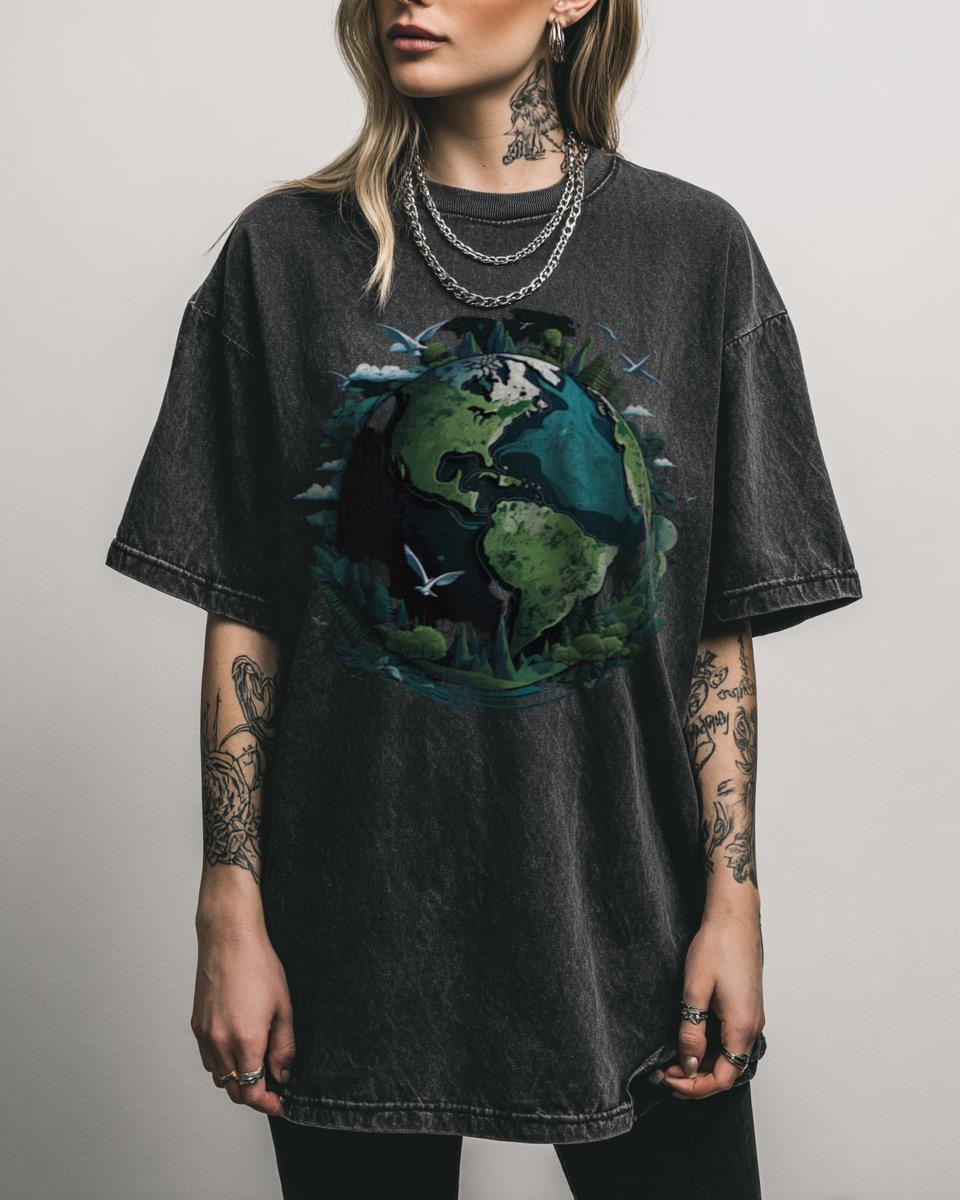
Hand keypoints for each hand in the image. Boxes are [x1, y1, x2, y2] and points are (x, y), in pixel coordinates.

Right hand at [191, 916, 295, 1116]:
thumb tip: (284, 1074)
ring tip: (258, 1066)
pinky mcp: (196, 1026)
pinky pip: (208, 1059)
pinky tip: (238, 1050)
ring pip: (219, 1077)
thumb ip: (284, 1047)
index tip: (281, 1103)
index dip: (268, 1104)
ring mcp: (205, 1035)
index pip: (252, 1092)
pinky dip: (223, 1065)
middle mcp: (220, 1043)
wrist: (229, 940)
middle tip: (274, 1088)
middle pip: (234, 1091)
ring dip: (238, 1081)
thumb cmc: (258, 966)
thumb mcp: (283, 1007)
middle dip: (255, 1096)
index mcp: (245, 1040)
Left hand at [658, 909, 764, 1099]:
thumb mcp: (695, 990)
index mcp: (742, 1027)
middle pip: (727, 1072)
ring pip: (729, 1057)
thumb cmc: (717, 946)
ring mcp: (752, 1017)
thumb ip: (692, 1031)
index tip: (668, 1079)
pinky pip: (731, 1040)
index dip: (694, 1087)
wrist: (734, 918)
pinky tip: (691, 1041)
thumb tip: (689, 1064)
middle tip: (664, 1072)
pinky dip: (711, 1049)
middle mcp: (753, 1027)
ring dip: (703, 1064)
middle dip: (695, 1079)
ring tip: (673, 1059)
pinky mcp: (747, 1007)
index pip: (722, 1078)